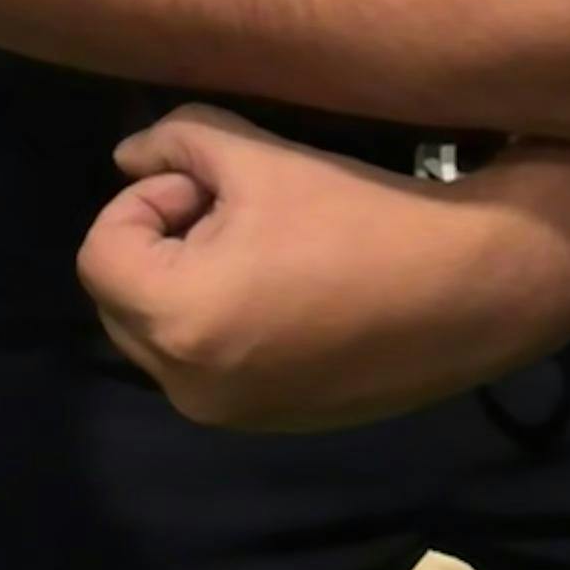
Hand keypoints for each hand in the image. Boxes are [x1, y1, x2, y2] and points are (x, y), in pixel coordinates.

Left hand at [77, 108, 567, 431]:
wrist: (470, 288)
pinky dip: (221, 329)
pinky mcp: (270, 426)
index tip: (211, 187)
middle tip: (230, 213)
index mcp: (179, 319)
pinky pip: (208, 371)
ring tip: (262, 251)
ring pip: (160, 339)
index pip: (100, 254)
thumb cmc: (360, 213)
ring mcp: (231, 417)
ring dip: (185, 288)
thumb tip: (124, 161)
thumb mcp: (257, 155)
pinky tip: (290, 293)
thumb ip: (174, 143)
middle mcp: (190, 385)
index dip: (144, 203)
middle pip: (118, 302)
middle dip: (157, 249)